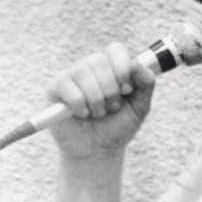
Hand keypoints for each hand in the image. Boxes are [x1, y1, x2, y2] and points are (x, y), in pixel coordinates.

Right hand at [46, 43, 155, 158]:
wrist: (98, 151)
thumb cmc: (118, 127)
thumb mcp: (140, 107)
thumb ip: (146, 84)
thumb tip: (136, 64)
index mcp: (112, 66)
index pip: (116, 50)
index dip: (122, 68)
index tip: (126, 90)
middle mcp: (91, 66)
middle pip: (99, 61)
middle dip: (110, 90)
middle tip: (111, 107)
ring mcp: (72, 75)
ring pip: (83, 73)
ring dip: (96, 100)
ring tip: (98, 113)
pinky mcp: (55, 88)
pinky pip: (68, 87)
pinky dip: (79, 105)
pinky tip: (82, 114)